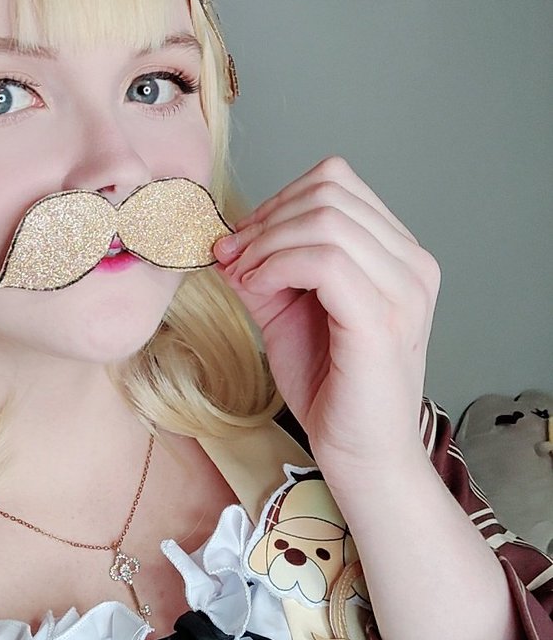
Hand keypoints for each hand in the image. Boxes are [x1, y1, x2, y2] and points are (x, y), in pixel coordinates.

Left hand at [213, 157, 440, 488]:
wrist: (361, 456)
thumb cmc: (332, 389)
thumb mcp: (288, 312)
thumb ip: (265, 270)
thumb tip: (227, 238)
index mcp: (398, 254)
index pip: (337, 182)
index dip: (278, 200)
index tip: (242, 240)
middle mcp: (412, 263)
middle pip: (328, 190)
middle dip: (266, 219)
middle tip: (233, 258)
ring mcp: (404, 289)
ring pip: (325, 218)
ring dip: (266, 243)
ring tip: (244, 278)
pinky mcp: (383, 319)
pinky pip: (325, 259)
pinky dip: (277, 265)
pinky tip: (258, 290)